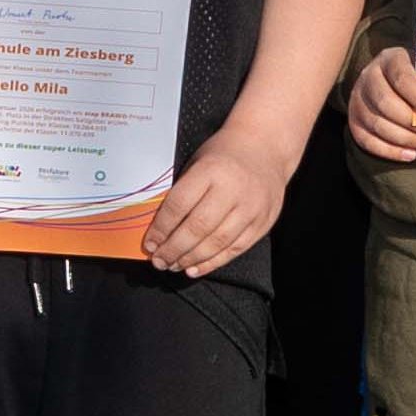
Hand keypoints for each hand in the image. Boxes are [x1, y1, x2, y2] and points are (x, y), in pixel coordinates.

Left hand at [146, 129, 289, 281]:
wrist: (266, 147)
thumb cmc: (225, 154)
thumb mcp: (198, 162)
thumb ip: (182, 192)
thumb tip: (160, 230)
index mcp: (211, 170)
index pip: (179, 205)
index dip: (161, 228)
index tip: (150, 243)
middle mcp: (233, 190)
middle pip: (197, 228)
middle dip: (174, 249)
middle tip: (159, 260)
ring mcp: (252, 207)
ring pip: (217, 243)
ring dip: (191, 259)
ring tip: (174, 265)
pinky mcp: (264, 221)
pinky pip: (236, 248)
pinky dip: (213, 262)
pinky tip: (196, 267)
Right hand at [342, 44, 415, 163]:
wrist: (391, 79)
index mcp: (389, 59)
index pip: (402, 78)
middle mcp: (368, 76)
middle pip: (385, 102)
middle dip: (411, 123)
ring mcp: (357, 98)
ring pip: (376, 123)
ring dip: (404, 139)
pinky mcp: (353, 119)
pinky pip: (366, 140)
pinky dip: (389, 151)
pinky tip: (409, 154)